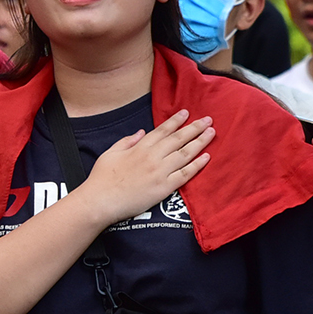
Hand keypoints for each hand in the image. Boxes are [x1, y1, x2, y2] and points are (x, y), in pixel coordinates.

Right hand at [73, 110, 214, 224]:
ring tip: (211, 133)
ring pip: (185, 154)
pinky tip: (207, 157)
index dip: (176, 121)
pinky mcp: (164, 188)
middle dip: (195, 128)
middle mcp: (153, 157)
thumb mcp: (110, 153)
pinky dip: (197, 165)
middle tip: (208, 120)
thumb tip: (141, 132)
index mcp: (140, 147)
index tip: (187, 112)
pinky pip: (185, 175)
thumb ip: (127, 141)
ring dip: (200, 142)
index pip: (162, 130)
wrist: (100, 201)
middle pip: (178, 139)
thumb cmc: (101, 178)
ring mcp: (160, 172)